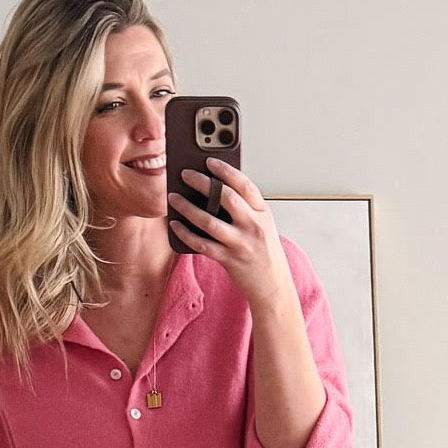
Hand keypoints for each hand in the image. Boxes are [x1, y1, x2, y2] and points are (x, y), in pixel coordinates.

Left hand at [167, 159, 293, 312]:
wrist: (273, 286)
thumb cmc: (265, 254)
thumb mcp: (262, 226)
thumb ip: (244, 210)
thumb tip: (213, 192)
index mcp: (262, 213)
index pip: (244, 185)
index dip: (226, 170)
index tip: (209, 161)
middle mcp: (253, 225)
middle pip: (226, 197)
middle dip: (203, 183)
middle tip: (185, 174)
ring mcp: (241, 243)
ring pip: (210, 221)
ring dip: (188, 207)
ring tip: (174, 198)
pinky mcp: (229, 260)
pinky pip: (202, 244)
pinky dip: (186, 234)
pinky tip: (175, 225)